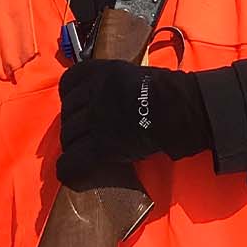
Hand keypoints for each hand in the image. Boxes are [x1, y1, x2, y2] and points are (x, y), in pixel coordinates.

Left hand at [56, 59, 211, 186]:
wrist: (179, 109)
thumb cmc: (166, 92)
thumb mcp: (133, 75)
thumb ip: (114, 83)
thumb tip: (108, 97)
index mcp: (101, 72)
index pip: (68, 82)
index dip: (69, 98)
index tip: (77, 107)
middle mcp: (93, 93)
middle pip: (67, 113)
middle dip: (74, 126)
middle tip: (87, 135)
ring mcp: (95, 119)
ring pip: (68, 137)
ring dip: (75, 147)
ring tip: (86, 153)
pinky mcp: (101, 145)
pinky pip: (72, 161)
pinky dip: (69, 170)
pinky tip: (71, 173)